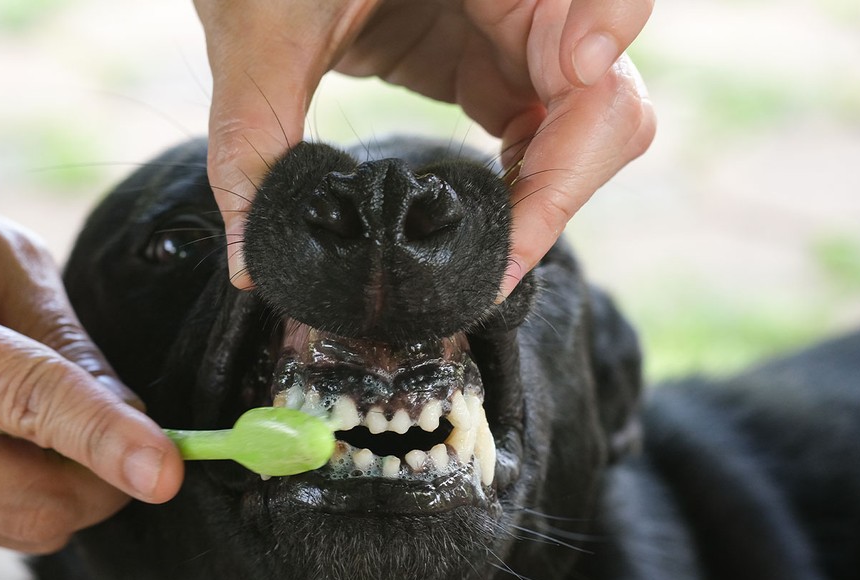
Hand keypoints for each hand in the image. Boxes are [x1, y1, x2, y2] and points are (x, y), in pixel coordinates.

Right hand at [0, 179, 183, 551]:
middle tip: (132, 447)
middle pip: (23, 498)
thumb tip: (135, 420)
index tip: (168, 471)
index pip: (26, 398)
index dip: (106, 438)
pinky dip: (0, 496)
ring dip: (51, 486)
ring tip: (14, 417)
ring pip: (7, 526)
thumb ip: (66, 342)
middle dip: (104, 485)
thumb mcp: (2, 258)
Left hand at [194, 0, 655, 296]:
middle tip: (500, 259)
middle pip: (607, 92)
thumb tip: (254, 265)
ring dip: (549, 198)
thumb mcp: (253, 36)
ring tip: (488, 262)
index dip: (606, 33)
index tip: (575, 74)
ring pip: (588, 126)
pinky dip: (527, 192)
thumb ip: (252, 142)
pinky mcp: (494, 67)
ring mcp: (515, 34)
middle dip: (565, 181)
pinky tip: (482, 233)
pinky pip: (545, 135)